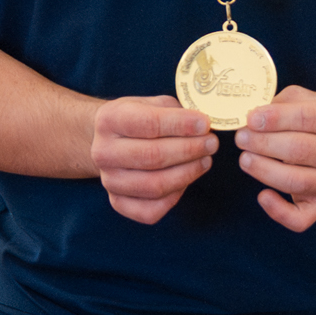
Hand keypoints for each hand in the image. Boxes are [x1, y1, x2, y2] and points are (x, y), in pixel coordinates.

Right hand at [89, 96, 217, 224]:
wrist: (111, 140)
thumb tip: (205, 126)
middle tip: (212, 143)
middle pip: (152, 156)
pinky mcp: (117, 202)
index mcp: (109, 119)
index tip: (205, 124)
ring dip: (187, 173)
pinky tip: (186, 180)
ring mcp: (109, 181)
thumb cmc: (139, 119)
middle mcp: (103, 152)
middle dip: (189, 150)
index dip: (181, 125)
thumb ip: (177, 112)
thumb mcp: (153, 103)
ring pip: (154, 186)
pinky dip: (174, 198)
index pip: (148, 123)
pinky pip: (150, 211)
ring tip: (205, 160)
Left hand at [236, 85, 315, 232]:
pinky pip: (301, 218)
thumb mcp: (302, 98)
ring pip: (297, 182)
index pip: (309, 117)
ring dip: (264, 170)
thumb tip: (253, 119)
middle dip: (265, 143)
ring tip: (245, 158)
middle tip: (242, 137)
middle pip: (301, 150)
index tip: (251, 119)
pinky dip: (278, 212)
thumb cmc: (313, 116)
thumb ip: (280, 104)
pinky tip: (262, 196)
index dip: (277, 118)